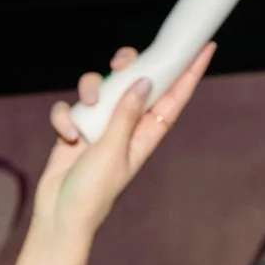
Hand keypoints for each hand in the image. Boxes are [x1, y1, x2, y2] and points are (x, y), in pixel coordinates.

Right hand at [37, 43, 214, 256]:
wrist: (59, 216)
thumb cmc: (93, 193)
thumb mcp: (113, 151)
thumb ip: (126, 115)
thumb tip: (144, 82)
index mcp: (145, 135)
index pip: (173, 99)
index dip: (190, 73)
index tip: (205, 48)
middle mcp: (125, 126)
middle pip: (135, 82)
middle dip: (129, 66)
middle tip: (122, 64)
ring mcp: (99, 126)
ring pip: (100, 87)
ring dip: (91, 90)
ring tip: (87, 105)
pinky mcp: (75, 128)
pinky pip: (70, 107)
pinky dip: (65, 117)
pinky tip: (67, 135)